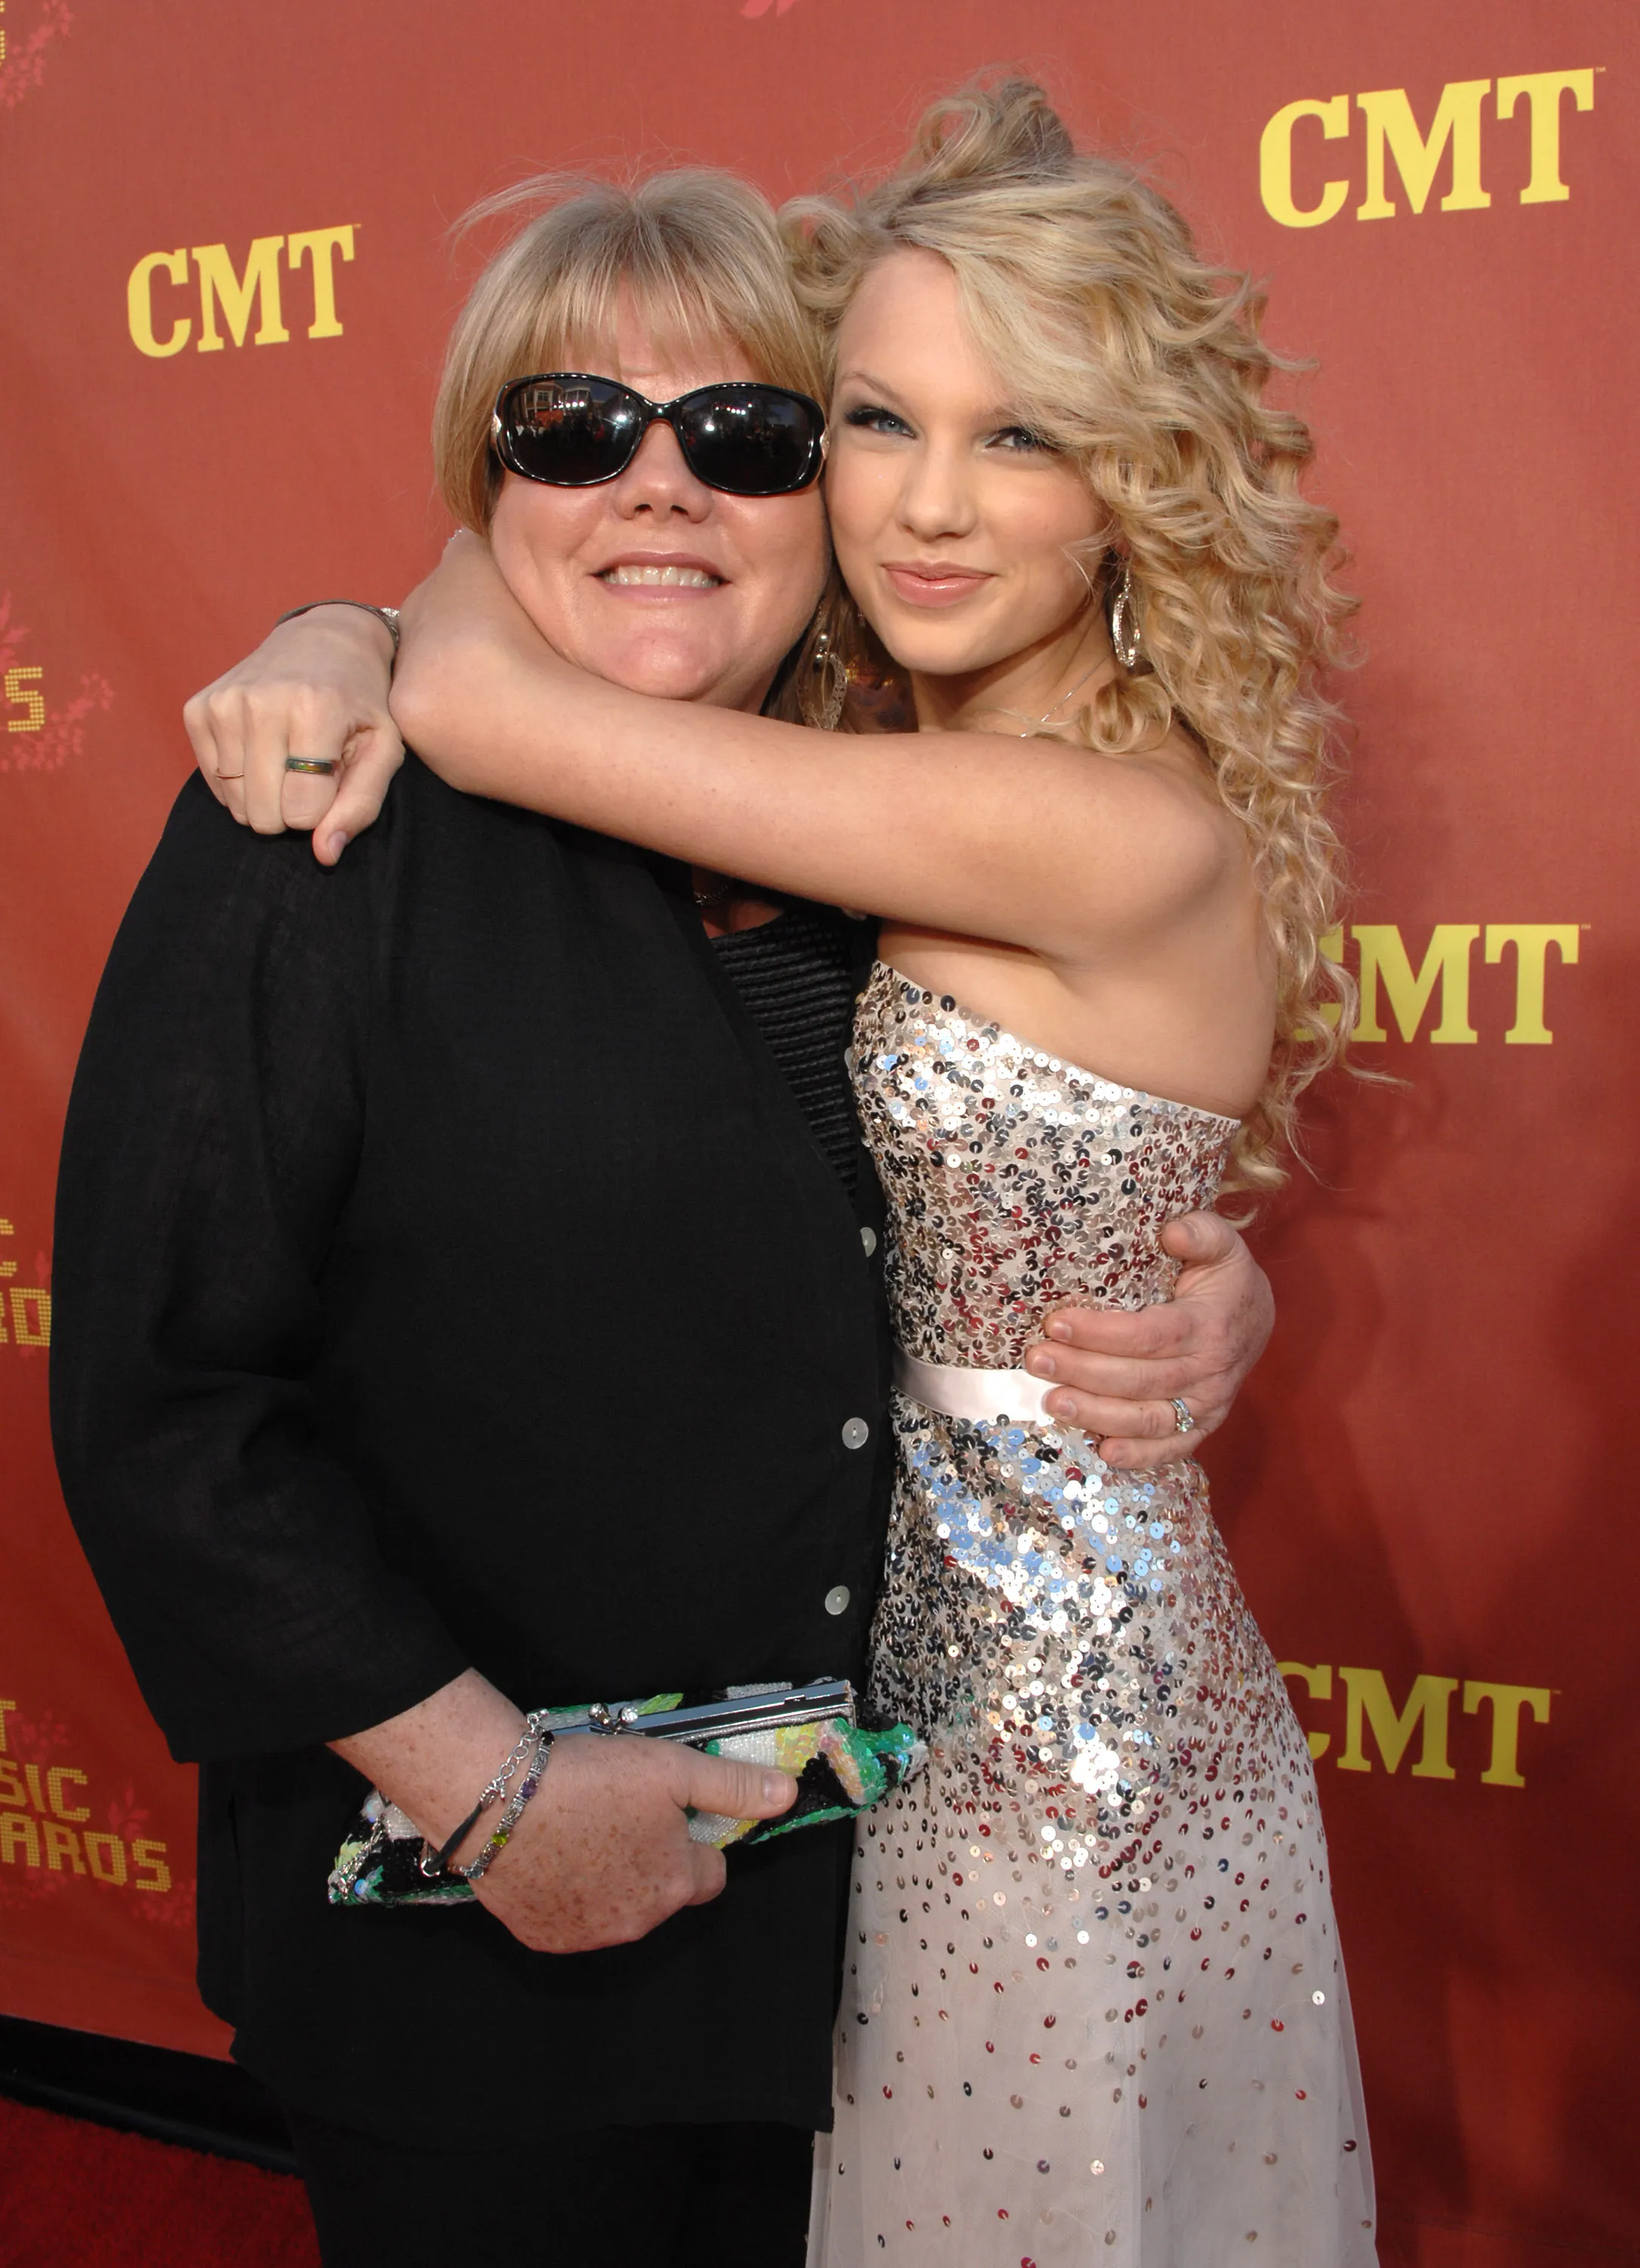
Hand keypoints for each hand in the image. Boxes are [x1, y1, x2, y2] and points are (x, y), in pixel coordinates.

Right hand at [182, 606, 403, 863]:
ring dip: (264, 797)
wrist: (325, 639)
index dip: (322, 810)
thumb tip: (324, 856)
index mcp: (313, 710)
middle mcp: (260, 703)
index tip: (333, 779)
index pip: (302, 814)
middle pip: (264, 814)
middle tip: (310, 774)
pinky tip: (262, 751)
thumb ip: (360, 806)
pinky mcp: (198, 708)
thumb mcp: (383, 750)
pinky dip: (239, 781)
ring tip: (288, 758)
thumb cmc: (362, 703)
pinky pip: (213, 781)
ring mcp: (223, 703)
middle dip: (290, 811)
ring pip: (236, 803)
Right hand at [473, 1733, 795, 1953]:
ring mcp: (588, 1936)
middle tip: (620, 1816)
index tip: (668, 1816)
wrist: (499, 1800)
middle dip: (653, 1861)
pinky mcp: (544, 1938)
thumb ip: (734, 1787)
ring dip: (612, 1880)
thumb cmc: (591, 1780)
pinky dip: (569, 1895)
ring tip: (583, 1831)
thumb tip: (787, 1795)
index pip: (711, 1873)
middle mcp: (638, 1922)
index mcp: (676, 1883)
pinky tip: (553, 1856)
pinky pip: (571, 1920)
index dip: (694, 1842)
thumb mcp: (673, 1768)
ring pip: (619, 1908)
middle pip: (664, 1893)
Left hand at [1020, 1211, 1273, 1468]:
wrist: (1256, 1319)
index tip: (1056, 1323)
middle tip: (1037, 1360)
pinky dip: (1139, 1456)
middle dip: (1083, 1371)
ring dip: (1098, 1415)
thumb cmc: (1225, 1279)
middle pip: (1140, 1379)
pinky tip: (1102, 1451)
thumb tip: (1172, 1232)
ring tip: (1053, 1402)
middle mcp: (1210, 1371)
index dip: (1101, 1333)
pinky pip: (1171, 1448)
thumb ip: (1201, 1232)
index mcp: (1210, 1325)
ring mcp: (1207, 1405)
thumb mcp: (1223, 1245)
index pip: (1150, 1335)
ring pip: (1149, 1418)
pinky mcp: (1202, 1427)